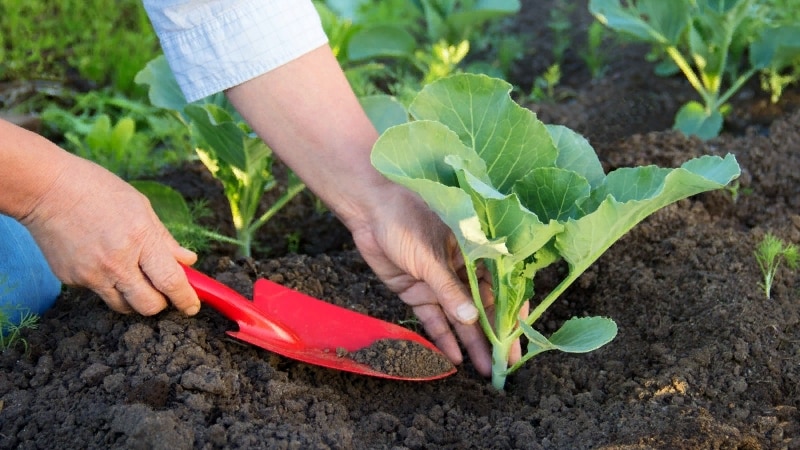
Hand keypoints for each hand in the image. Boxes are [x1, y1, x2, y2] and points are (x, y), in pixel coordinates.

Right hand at [20, 154, 199, 315]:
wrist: (46, 190)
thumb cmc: (97, 190)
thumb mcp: (141, 207)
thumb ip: (165, 239)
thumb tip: (188, 261)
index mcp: (141, 239)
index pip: (171, 281)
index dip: (186, 299)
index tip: (192, 306)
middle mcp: (117, 262)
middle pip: (149, 306)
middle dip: (161, 304)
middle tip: (162, 291)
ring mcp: (92, 274)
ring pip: (124, 306)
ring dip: (135, 298)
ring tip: (132, 275)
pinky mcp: (73, 280)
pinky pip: (99, 292)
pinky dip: (107, 284)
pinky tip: (101, 260)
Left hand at [349, 186, 521, 376]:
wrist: (368, 211)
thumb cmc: (406, 220)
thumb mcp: (431, 255)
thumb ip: (450, 289)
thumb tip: (472, 319)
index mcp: (474, 252)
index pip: (501, 286)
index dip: (511, 312)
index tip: (518, 336)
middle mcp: (461, 270)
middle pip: (482, 308)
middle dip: (494, 336)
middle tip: (505, 364)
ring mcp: (438, 283)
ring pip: (459, 318)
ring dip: (471, 342)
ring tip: (484, 369)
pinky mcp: (417, 292)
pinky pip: (433, 318)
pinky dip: (442, 337)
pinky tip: (454, 357)